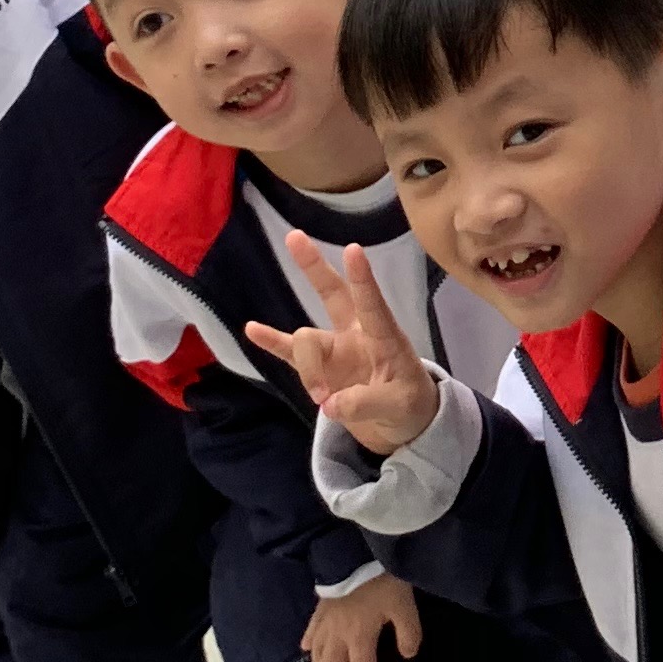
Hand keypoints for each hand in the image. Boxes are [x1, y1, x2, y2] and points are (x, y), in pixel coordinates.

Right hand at [246, 231, 440, 456]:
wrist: (403, 425)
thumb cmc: (411, 404)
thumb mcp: (400, 405)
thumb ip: (366, 403)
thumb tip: (330, 404)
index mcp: (384, 336)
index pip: (372, 304)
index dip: (362, 279)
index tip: (353, 250)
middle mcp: (356, 334)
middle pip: (332, 294)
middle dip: (314, 267)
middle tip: (294, 236)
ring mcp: (335, 349)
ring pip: (306, 340)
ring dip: (308, 370)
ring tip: (321, 399)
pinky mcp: (319, 368)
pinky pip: (290, 353)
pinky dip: (272, 342)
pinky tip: (251, 329)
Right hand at [303, 570, 423, 661]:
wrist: (355, 551)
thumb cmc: (382, 580)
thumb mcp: (405, 608)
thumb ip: (409, 634)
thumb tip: (408, 655)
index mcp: (359, 639)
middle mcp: (337, 636)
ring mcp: (326, 622)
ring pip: (316, 656)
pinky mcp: (321, 607)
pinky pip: (311, 631)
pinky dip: (308, 643)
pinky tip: (304, 650)